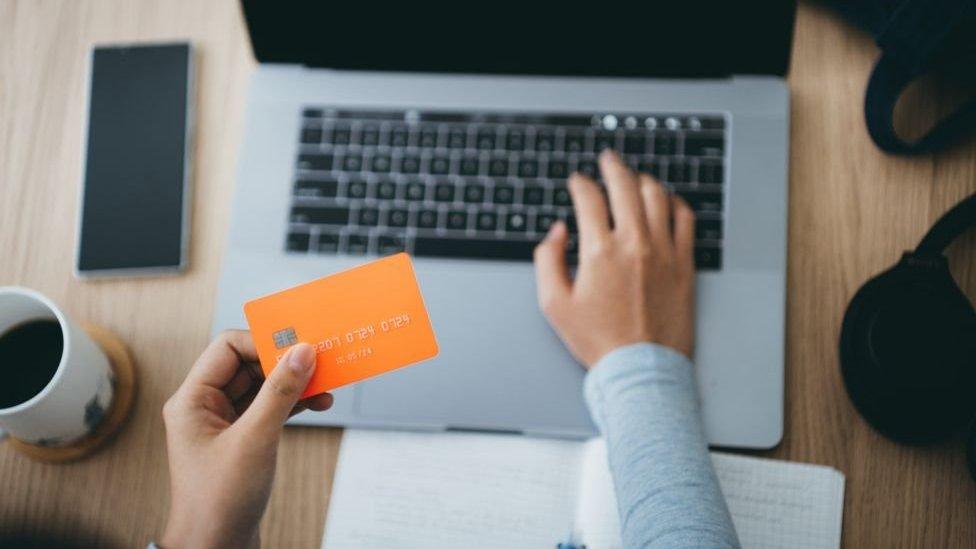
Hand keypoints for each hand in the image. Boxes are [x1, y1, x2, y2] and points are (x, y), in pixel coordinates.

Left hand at [160, 331, 332, 548]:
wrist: (215, 548)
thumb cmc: (219, 500)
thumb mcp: (255, 439)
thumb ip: (280, 392)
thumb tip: (302, 352)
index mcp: (192, 399)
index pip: (228, 348)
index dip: (264, 343)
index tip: (300, 346)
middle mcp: (205, 406)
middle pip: (249, 364)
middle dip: (285, 361)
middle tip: (321, 360)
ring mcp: (224, 424)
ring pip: (263, 386)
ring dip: (294, 383)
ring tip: (327, 383)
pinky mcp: (242, 440)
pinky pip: (270, 408)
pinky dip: (294, 403)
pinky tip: (319, 403)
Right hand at [534, 150, 695, 368]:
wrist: (640, 368)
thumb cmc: (598, 341)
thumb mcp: (554, 304)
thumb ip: (548, 260)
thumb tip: (557, 232)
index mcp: (599, 252)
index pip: (588, 198)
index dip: (579, 184)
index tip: (577, 181)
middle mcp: (634, 244)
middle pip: (625, 186)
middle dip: (612, 166)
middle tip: (607, 159)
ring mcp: (664, 251)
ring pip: (656, 196)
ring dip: (642, 180)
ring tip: (634, 177)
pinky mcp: (684, 263)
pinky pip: (685, 219)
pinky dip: (674, 202)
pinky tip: (666, 201)